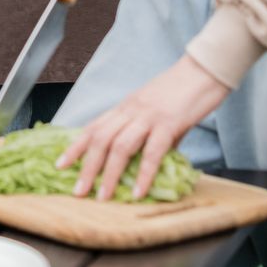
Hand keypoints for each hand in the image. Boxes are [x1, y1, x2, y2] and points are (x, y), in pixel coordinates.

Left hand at [58, 57, 229, 200]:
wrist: (205, 70)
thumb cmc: (183, 90)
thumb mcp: (157, 111)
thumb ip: (150, 135)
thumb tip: (149, 163)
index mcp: (126, 107)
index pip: (93, 127)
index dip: (75, 147)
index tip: (61, 165)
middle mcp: (131, 110)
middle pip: (100, 139)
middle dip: (87, 167)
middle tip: (78, 191)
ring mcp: (148, 116)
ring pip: (120, 146)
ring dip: (109, 174)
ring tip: (103, 197)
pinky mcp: (168, 122)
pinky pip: (152, 152)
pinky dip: (143, 174)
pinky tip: (138, 191)